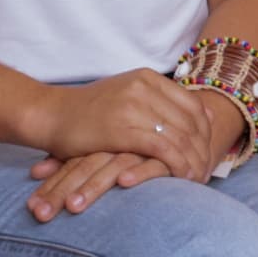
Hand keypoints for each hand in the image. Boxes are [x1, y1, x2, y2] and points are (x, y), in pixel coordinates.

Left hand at [26, 150, 166, 220]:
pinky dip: (139, 172)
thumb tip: (34, 170)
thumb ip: (68, 160)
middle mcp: (117, 143)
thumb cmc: (131, 145)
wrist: (177, 126)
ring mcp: (141, 147)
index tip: (31, 207)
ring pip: (112, 167)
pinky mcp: (168, 155)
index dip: (51, 185)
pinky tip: (124, 183)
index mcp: (98, 142)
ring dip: (91, 188)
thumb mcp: (98, 150)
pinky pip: (152, 163)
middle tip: (40, 214)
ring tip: (72, 207)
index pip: (70, 163)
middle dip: (60, 192)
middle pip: (84, 167)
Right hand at [35, 71, 243, 181]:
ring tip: (199, 179)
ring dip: (194, 160)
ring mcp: (134, 107)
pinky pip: (163, 149)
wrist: (48, 115)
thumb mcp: (127, 97)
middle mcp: (144, 87)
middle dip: (204, 148)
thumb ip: (161, 102)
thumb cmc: (86, 111)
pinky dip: (178, 165)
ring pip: (180, 136)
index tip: (209, 150)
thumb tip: (206, 114)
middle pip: (191, 121)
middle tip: (209, 169)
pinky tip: (183, 178)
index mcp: (147, 78)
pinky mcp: (123, 129)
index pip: (193, 103)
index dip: (206, 130)